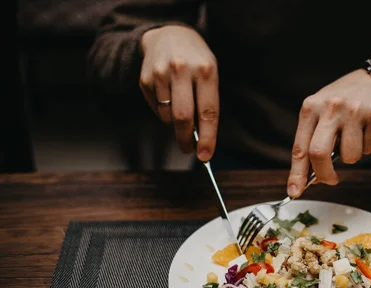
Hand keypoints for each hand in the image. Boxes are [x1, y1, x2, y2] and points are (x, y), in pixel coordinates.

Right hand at [140, 25, 217, 160]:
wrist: (169, 34)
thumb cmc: (196, 60)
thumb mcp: (210, 73)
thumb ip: (208, 102)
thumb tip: (201, 138)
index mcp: (206, 70)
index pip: (208, 112)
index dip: (208, 138)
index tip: (206, 156)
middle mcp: (182, 70)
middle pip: (183, 117)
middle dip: (187, 140)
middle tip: (190, 150)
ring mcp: (160, 73)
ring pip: (167, 116)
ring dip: (175, 126)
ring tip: (181, 120)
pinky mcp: (145, 79)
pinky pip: (156, 109)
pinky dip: (164, 114)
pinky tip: (170, 102)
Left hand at [287, 69, 370, 196]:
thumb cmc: (344, 100)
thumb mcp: (321, 111)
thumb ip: (313, 140)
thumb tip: (309, 176)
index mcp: (311, 108)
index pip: (300, 147)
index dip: (297, 173)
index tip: (294, 191)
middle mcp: (330, 108)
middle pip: (319, 153)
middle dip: (325, 175)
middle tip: (331, 180)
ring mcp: (354, 111)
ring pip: (350, 156)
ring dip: (353, 156)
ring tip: (355, 138)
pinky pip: (370, 148)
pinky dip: (370, 146)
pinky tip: (369, 129)